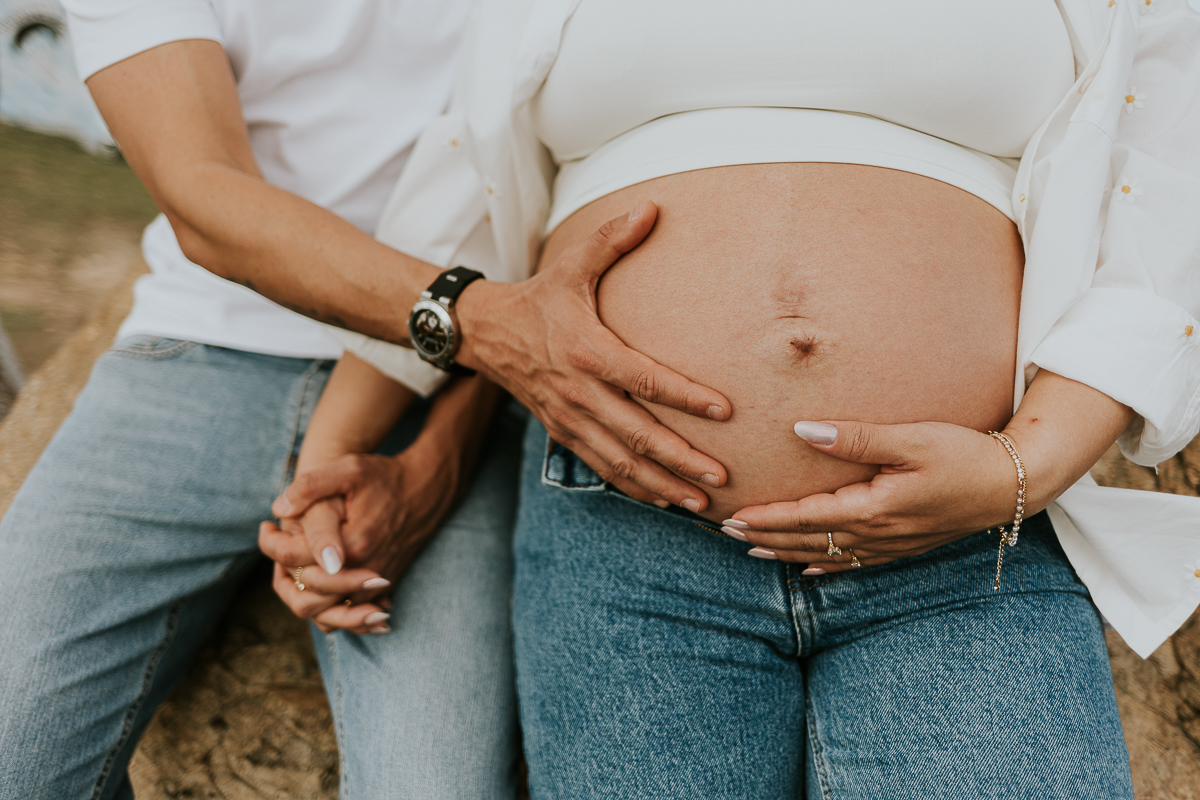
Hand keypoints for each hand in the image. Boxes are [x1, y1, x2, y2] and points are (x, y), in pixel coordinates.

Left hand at [261, 443, 462, 628]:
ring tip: (290, 570)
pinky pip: (351, 616)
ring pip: (329, 616)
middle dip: (283, 576)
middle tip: (275, 548)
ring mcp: (377, 584)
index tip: (266, 526)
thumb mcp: (349, 468)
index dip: (271, 543)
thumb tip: (280, 509)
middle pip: (306, 597)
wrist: (426, 490)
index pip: (294, 559)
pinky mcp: (385, 588)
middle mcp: (365, 571)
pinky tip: (318, 585)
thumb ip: (311, 485)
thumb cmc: (385, 477)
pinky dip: (330, 609)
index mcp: (352, 544)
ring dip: (304, 598)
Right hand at [455, 201, 729, 511]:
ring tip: (702, 504)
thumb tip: (652, 206)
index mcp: (587, 350)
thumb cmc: (538, 297)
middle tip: (721, 478)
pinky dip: (633, 487)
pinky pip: (601, 467)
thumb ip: (612, 240)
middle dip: (680, 459)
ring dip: (662, 485)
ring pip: (620, 461)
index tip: (723, 409)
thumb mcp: (571, 265)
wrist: (485, 333)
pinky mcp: (563, 433)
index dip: (684, 395)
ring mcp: (569, 418)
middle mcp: (579, 391)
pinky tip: (664, 500)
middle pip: (636, 434)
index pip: (643, 378)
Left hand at [727, 372, 1132, 572]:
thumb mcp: (910, 439)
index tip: (734, 518)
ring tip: (753, 551)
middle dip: (766, 537)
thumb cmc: (962, 454)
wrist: (1013, 484)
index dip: (767, 518)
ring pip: (828, 554)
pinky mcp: (905, 545)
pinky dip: (826, 565)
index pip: (807, 517)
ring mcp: (892, 544)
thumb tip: (803, 430)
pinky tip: (809, 570)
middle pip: (809, 540)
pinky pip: (856, 563)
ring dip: (787, 552)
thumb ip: (856, 437)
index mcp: (874, 508)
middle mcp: (878, 534)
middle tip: (727, 533)